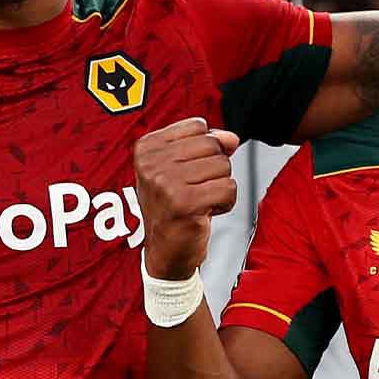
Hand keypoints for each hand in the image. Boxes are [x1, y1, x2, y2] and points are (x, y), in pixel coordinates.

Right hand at [134, 118, 240, 280]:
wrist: (165, 252)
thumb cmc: (174, 207)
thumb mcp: (183, 168)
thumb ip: (207, 144)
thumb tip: (231, 138)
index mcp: (147, 148)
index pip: (198, 127)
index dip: (204, 150)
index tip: (186, 173)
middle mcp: (152, 163)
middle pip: (212, 145)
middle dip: (214, 170)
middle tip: (194, 191)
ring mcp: (166, 183)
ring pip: (223, 166)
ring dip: (219, 188)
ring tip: (198, 202)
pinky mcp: (185, 203)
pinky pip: (229, 189)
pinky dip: (225, 203)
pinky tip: (205, 213)